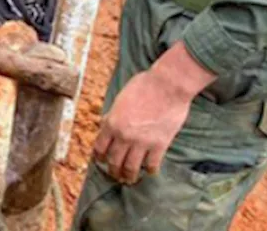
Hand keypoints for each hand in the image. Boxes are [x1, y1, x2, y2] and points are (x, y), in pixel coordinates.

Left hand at [92, 42, 214, 183]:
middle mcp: (124, 136)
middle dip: (113, 170)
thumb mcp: (120, 98)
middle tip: (114, 174)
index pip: (100, 147)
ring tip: (129, 179)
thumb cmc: (143, 86)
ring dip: (128, 176)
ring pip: (131, 168)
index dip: (99, 157)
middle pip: (114, 161)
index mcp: (112, 123)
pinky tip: (149, 171)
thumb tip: (107, 124)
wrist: (167, 85)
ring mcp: (142, 142)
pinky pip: (152, 164)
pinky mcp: (160, 145)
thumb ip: (113, 114)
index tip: (100, 161)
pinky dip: (149, 170)